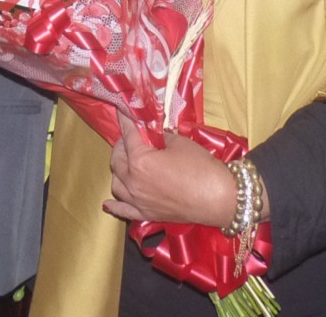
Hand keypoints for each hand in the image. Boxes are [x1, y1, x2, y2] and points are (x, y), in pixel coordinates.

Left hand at [104, 117, 237, 226]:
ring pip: (116, 184)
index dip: (125, 121)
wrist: (219, 199)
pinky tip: (107, 204)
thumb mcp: (180, 143)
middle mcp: (133, 182)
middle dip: (121, 145)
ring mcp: (137, 201)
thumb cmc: (200, 167)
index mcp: (140, 161)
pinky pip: (123, 210)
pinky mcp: (146, 214)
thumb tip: (155, 133)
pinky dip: (114, 206)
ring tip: (126, 162)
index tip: (121, 110)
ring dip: (118, 170)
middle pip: (116, 160)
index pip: (128, 135)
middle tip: (131, 137)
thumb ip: (161, 136)